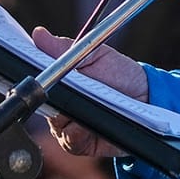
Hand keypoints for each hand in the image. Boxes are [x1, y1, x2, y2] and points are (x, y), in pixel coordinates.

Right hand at [32, 26, 146, 157]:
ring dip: (69, 114)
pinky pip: (69, 140)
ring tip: (89, 103)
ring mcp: (65, 124)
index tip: (35, 69)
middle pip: (40, 103)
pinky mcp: (77, 143)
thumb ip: (64, 48)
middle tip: (69, 87)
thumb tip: (39, 35)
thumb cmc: (120, 74)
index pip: (36, 78)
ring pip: (54, 122)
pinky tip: (90, 123)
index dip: (32, 75)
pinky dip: (78, 132)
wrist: (147, 100)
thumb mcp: (94, 54)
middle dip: (51, 96)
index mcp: (58, 78)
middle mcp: (58, 102)